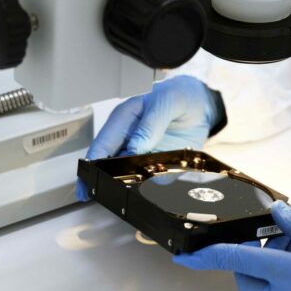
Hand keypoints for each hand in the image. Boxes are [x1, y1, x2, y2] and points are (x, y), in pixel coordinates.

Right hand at [76, 75, 224, 200]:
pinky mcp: (155, 165)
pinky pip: (151, 181)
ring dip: (130, 186)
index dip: (91, 165)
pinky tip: (155, 192)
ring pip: (127, 176)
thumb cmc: (180, 95)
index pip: (102, 145)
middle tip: (110, 195)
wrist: (201, 105)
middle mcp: (128, 139)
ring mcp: (141, 154)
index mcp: (124, 119)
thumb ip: (153, 122)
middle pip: (108, 165)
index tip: (89, 183)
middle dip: (107, 181)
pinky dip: (152, 187)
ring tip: (135, 194)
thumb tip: (135, 147)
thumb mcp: (169, 101)